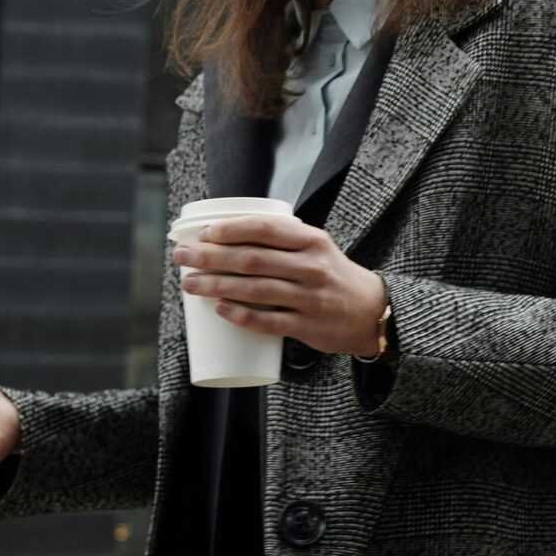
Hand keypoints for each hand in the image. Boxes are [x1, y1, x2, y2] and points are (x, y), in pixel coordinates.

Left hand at [173, 214, 389, 359]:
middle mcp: (312, 267)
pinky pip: (269, 322)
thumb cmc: (333, 276)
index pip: (265, 228)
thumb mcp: (317, 248)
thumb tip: (225, 237)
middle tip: (182, 257)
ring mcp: (311, 298)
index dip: (230, 229)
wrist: (373, 311)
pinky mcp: (308, 327)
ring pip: (256, 290)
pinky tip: (220, 310)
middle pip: (253, 259)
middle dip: (211, 257)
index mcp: (313, 241)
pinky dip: (242, 316)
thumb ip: (282, 240)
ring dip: (217, 286)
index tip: (204, 234)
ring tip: (190, 284)